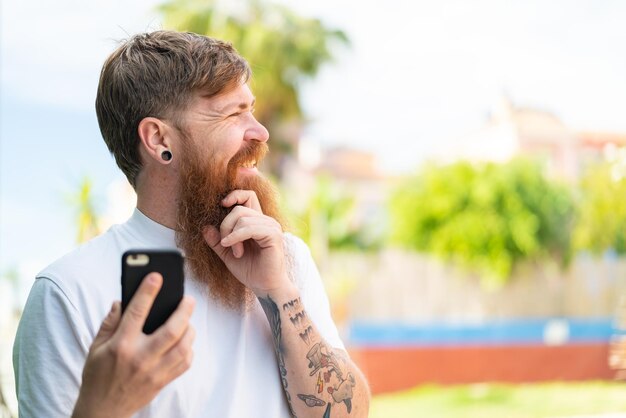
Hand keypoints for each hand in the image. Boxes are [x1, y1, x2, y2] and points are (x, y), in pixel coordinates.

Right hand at [72, 273, 195, 417]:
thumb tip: (121, 301)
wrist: (102, 412)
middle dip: (184, 311)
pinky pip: (185, 363)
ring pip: (183, 347)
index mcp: (120, 346)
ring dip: (190, 330)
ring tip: (188, 320)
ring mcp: (154, 372)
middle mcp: (140, 358)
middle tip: (189, 299)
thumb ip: (109, 322)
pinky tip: (185, 341)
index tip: (156, 276)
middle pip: (171, 330)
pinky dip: (189, 349)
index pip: (137, 313)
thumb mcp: (95, 347)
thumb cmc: (97, 376)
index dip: (148, 292)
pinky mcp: (162, 382)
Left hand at [203, 189, 289, 294]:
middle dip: (225, 225)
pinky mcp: (273, 235)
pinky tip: (235, 249)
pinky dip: (237, 237)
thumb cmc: (250, 271)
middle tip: (226, 244)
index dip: (235, 195)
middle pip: (239, 209)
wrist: (264, 286)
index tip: (222, 205)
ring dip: (232, 236)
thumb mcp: (227, 254)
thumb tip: (205, 228)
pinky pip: (249, 228)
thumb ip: (217, 241)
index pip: (248, 196)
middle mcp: (266, 221)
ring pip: (243, 218)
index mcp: (257, 221)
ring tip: (235, 252)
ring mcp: (271, 226)